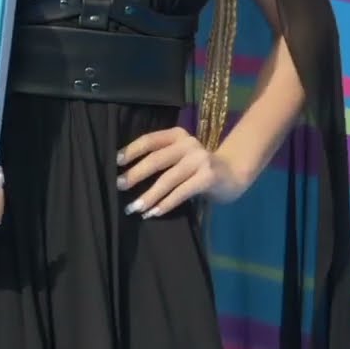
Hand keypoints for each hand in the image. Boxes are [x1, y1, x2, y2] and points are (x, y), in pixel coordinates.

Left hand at [116, 128, 243, 218]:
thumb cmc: (198, 167)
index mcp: (177, 135)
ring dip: (148, 195)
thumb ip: (161, 159)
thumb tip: (127, 176)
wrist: (233, 174)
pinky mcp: (208, 177)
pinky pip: (181, 192)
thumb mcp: (179, 156)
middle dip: (135, 174)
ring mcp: (200, 159)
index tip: (116, 162)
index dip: (131, 150)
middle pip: (156, 159)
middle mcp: (188, 144)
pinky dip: (165, 204)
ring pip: (167, 179)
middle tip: (119, 186)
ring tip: (134, 208)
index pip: (150, 140)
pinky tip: (154, 213)